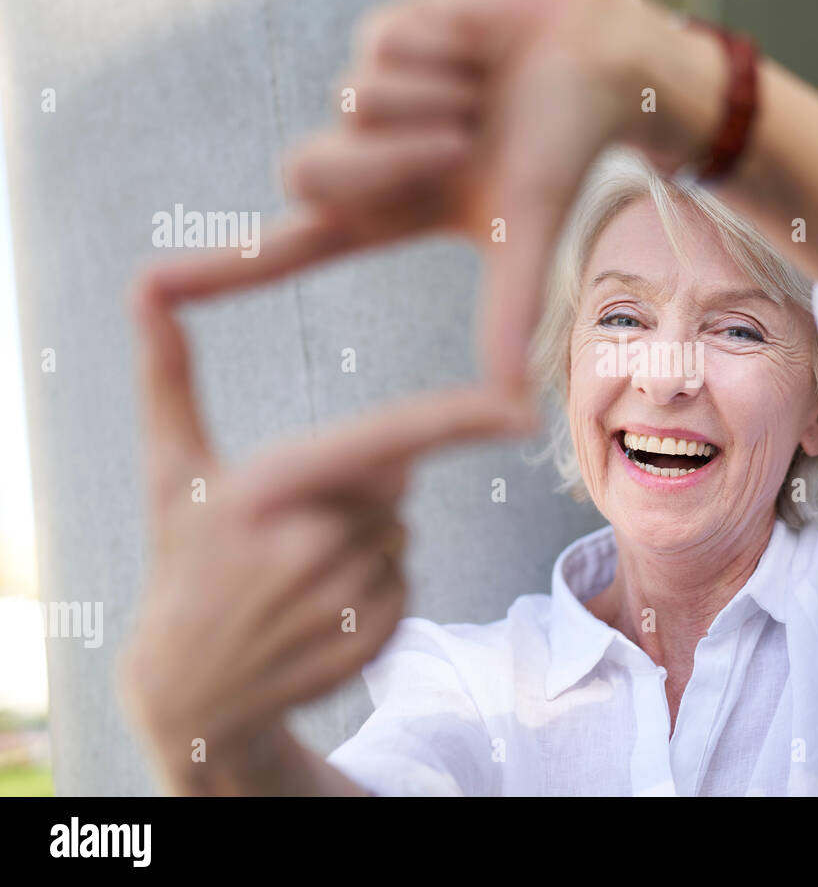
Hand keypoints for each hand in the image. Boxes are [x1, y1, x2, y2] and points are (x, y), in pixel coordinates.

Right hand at [117, 275, 535, 792]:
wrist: (189, 692)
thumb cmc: (184, 559)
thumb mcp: (172, 473)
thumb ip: (168, 375)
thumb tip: (142, 282)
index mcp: (268, 489)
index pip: (385, 440)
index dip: (457, 418)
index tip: (520, 405)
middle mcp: (310, 545)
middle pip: (392, 487)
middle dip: (357, 493)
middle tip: (287, 530)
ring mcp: (343, 602)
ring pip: (400, 537)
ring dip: (365, 544)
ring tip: (296, 575)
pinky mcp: (372, 643)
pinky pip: (406, 585)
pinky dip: (377, 589)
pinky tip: (320, 610)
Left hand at [140, 0, 692, 395]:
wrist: (600, 61)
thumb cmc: (566, 151)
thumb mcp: (528, 233)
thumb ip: (510, 313)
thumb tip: (511, 407)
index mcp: (391, 213)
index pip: (291, 247)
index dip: (223, 269)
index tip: (151, 289)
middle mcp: (370, 158)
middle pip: (305, 171)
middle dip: (386, 160)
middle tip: (463, 143)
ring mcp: (374, 94)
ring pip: (350, 104)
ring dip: (432, 104)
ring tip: (484, 97)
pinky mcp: (386, 35)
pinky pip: (382, 47)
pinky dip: (443, 55)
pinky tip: (477, 53)